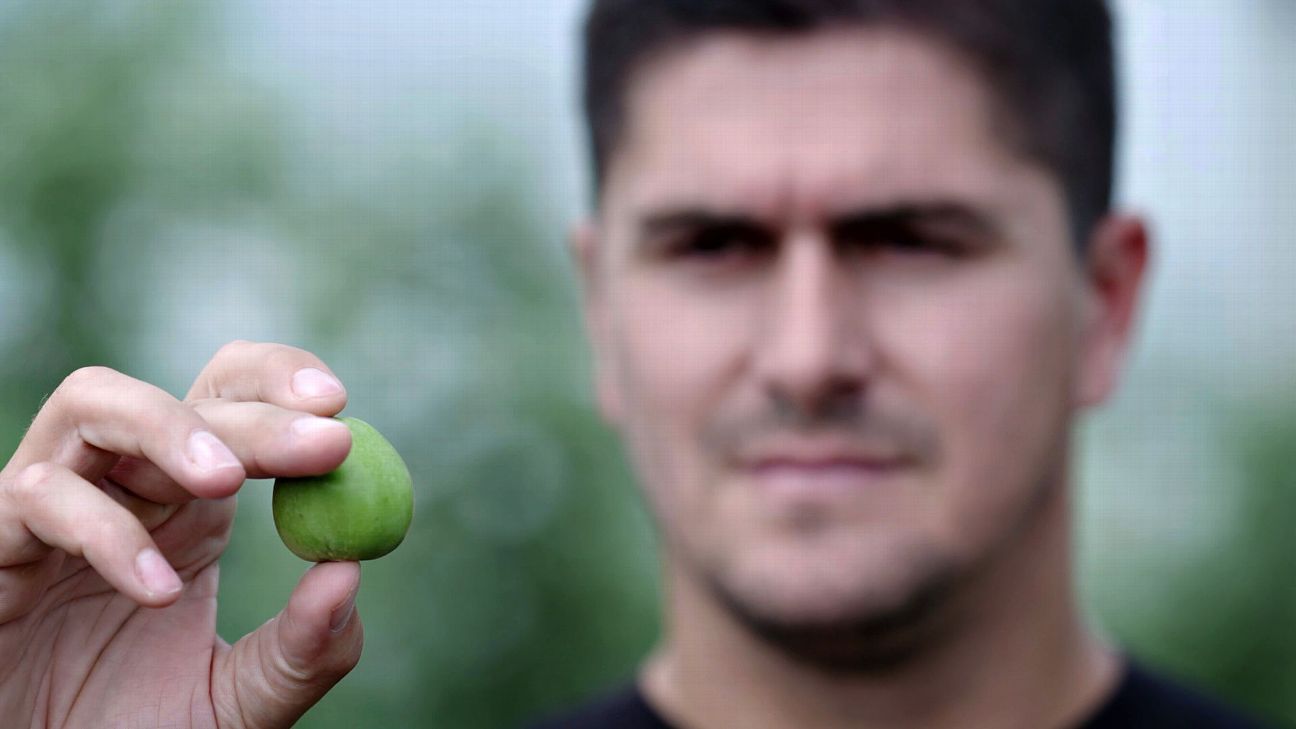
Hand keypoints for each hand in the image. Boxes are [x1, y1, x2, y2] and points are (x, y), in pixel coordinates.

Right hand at [0, 340, 362, 727]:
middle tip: (328, 440)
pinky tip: (160, 593)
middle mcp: (123, 491)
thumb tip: (350, 570)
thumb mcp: (244, 703)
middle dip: (258, 413)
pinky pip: (37, 498)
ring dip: (168, 428)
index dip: (277, 382)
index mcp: (190, 508)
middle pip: (186, 398)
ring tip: (226, 482)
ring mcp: (52, 511)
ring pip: (90, 404)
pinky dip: (105, 532)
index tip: (337, 406)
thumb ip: (304, 650)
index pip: (231, 400)